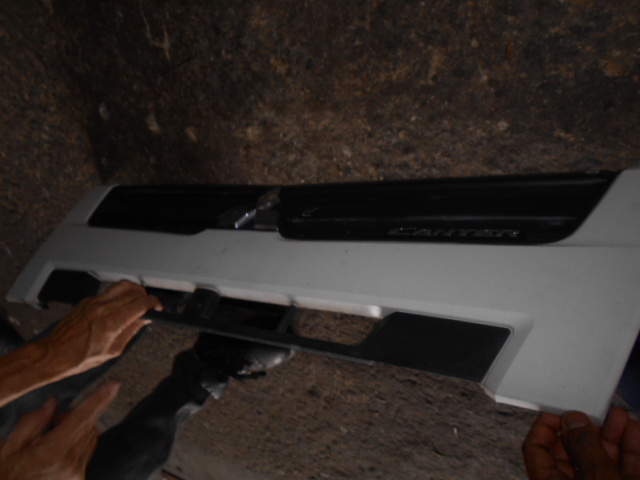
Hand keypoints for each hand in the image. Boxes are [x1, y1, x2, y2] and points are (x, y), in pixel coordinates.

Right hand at [0, 382, 118, 479]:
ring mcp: (76, 475)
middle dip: (76, 416)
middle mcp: (69, 464)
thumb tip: (52, 404)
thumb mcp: (7, 449)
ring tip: (50, 440)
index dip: (99, 400)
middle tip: (54, 421)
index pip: (81, 418)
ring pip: (89, 438)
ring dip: (77, 430)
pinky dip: (76, 445)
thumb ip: (31, 423)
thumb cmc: (5, 477)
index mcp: (51, 453)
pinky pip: (85, 453)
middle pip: (87, 426)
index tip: (114, 385)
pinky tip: (55, 454)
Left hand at [37, 281, 161, 375]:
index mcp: (111, 323)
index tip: (158, 307)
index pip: (140, 303)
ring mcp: (94, 302)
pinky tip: (120, 306)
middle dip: (146, 298)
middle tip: (149, 306)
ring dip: (135, 291)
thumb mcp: (112, 351)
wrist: (53, 354)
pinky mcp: (87, 300)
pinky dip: (120, 295)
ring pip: (122, 286)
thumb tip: (144, 320)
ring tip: (138, 301)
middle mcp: (103, 308)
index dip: (154, 303)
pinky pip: (110, 292)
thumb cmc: (78, 358)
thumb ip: (131, 331)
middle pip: (134, 292)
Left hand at [522, 407, 639, 478]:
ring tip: (618, 415)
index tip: (559, 410)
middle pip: (573, 451)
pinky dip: (631, 449)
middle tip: (593, 411)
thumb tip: (574, 421)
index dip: (545, 426)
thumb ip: (584, 447)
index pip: (536, 449)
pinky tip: (633, 431)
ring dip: (612, 434)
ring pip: (603, 458)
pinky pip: (625, 468)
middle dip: (587, 427)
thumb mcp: (596, 477)